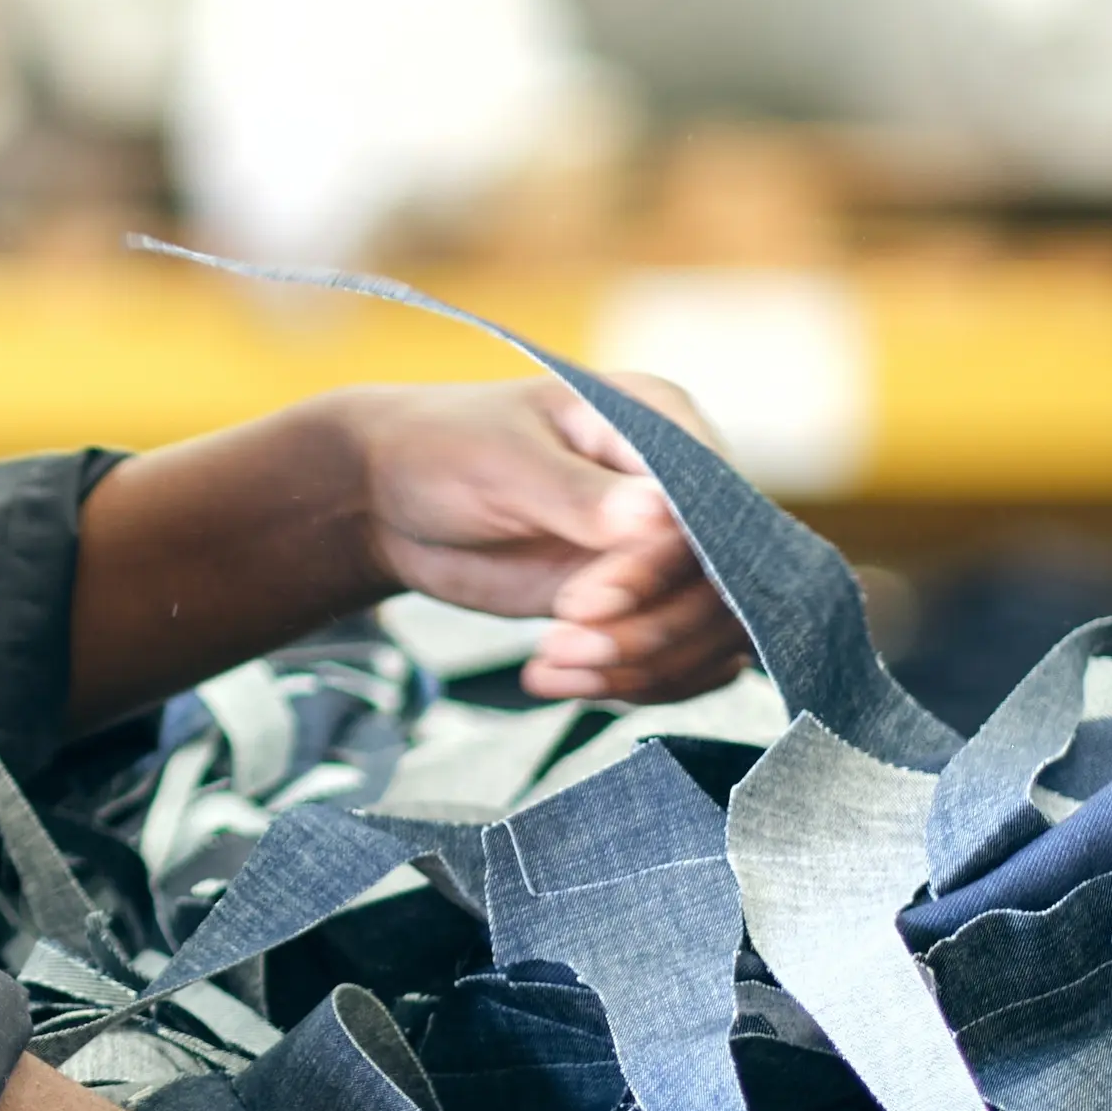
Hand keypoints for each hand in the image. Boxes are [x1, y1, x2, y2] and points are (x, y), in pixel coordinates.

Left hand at [345, 377, 751, 703]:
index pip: (705, 514)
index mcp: (663, 425)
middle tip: (560, 645)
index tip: (581, 603)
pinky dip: (636, 685)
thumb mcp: (503, 464)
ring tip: (551, 668)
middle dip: (645, 632)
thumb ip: (578, 494)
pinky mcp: (641, 603)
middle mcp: (680, 490)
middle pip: (719, 584)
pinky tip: (564, 682)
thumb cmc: (443, 451)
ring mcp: (665, 552)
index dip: (657, 570)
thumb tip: (659, 516)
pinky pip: (680, 660)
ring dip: (640, 668)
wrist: (392, 497)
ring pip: (708, 632)